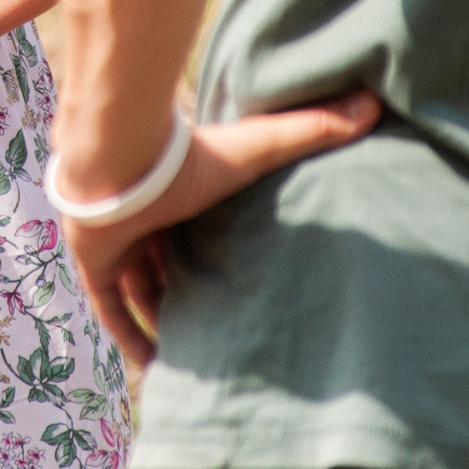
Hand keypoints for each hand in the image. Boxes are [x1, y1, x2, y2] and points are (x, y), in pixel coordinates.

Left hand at [63, 91, 382, 370]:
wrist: (118, 160)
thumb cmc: (188, 155)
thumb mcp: (258, 147)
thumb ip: (311, 129)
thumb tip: (374, 104)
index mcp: (181, 191)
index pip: (200, 222)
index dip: (218, 245)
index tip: (245, 270)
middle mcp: (147, 216)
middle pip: (170, 258)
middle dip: (191, 285)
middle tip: (224, 320)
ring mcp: (116, 240)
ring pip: (140, 286)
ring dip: (163, 315)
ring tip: (196, 349)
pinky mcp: (93, 263)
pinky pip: (109, 308)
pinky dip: (128, 335)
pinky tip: (153, 365)